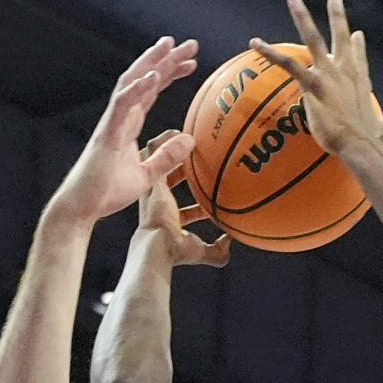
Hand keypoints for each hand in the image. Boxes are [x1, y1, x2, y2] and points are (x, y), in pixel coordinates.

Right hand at [49, 38, 199, 224]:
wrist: (82, 207)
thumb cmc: (107, 192)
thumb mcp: (146, 175)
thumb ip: (166, 158)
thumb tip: (189, 140)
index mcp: (128, 124)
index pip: (151, 92)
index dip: (169, 75)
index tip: (191, 64)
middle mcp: (120, 116)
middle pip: (144, 79)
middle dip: (166, 59)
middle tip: (190, 44)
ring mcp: (112, 122)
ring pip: (132, 83)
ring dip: (152, 62)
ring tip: (170, 45)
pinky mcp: (107, 133)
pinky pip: (123, 105)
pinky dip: (138, 88)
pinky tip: (154, 75)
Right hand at [137, 133, 230, 267]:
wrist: (158, 245)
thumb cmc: (175, 251)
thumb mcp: (201, 251)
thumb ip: (218, 251)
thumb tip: (231, 241)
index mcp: (170, 219)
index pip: (183, 210)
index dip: (197, 205)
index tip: (209, 196)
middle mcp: (159, 202)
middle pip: (169, 182)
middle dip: (181, 171)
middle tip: (198, 160)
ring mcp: (153, 189)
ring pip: (159, 164)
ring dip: (171, 151)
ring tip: (185, 138)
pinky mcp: (151, 178)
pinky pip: (154, 153)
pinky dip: (165, 141)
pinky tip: (179, 131)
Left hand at [251, 0, 382, 158]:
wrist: (359, 144)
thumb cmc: (367, 140)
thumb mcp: (379, 129)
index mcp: (360, 78)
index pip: (358, 55)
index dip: (358, 45)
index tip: (358, 34)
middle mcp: (345, 70)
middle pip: (341, 35)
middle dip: (337, 13)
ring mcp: (328, 74)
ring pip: (313, 38)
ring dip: (302, 15)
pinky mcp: (313, 84)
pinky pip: (288, 64)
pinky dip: (270, 53)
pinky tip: (256, 43)